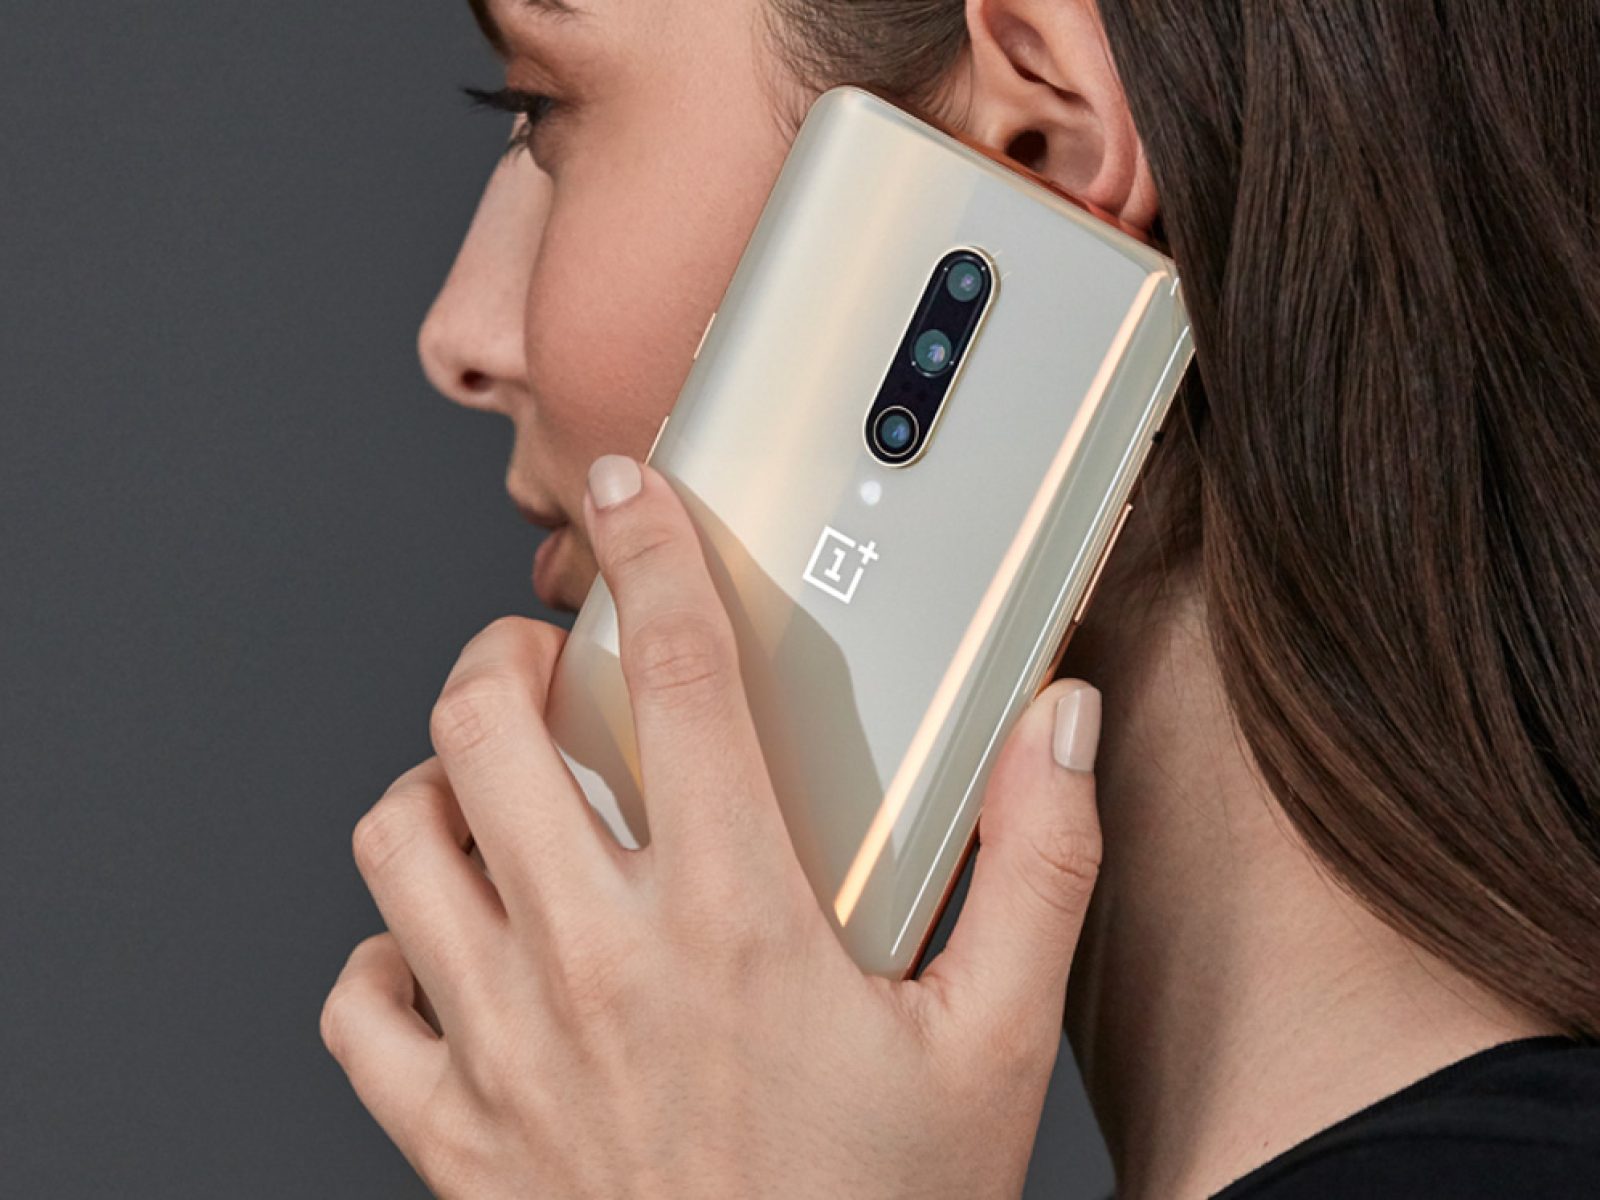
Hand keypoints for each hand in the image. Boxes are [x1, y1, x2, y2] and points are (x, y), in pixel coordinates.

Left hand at [321, 455, 1104, 1198]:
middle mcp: (599, 967)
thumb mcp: (996, 1047)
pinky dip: (389, 952)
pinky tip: (455, 950)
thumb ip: (1036, 871)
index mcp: (736, 922)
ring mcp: (505, 1049)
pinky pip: (358, 1004)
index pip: (678, 678)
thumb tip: (1055, 733)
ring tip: (495, 792)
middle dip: (502, 662)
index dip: (651, 555)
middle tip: (549, 675)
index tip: (634, 498)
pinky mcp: (450, 1135)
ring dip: (436, 787)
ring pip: (398, 844)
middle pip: (483, 733)